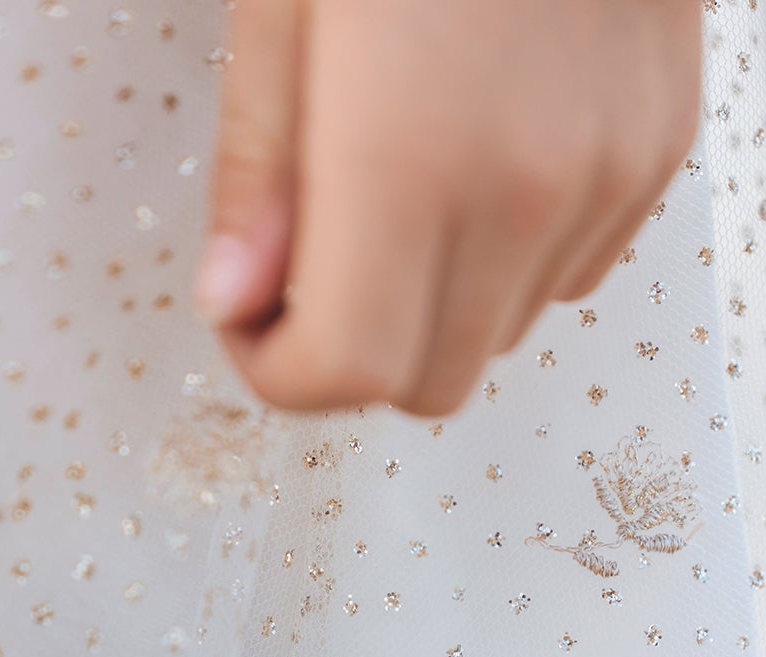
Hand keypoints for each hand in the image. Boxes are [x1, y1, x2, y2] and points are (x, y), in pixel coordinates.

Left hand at [194, 0, 703, 415]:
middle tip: (309, 261)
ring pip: (494, 340)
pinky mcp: (655, 151)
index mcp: (408, 158)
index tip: (250, 312)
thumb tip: (234, 299)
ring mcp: (603, 177)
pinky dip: (506, 260)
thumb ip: (261, 169)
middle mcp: (521, 191)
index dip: (275, 368)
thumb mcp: (287, 3)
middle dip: (350, 352)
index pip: (338, 374)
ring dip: (429, 307)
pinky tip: (477, 162)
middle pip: (421, 385)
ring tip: (396, 191)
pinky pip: (564, 277)